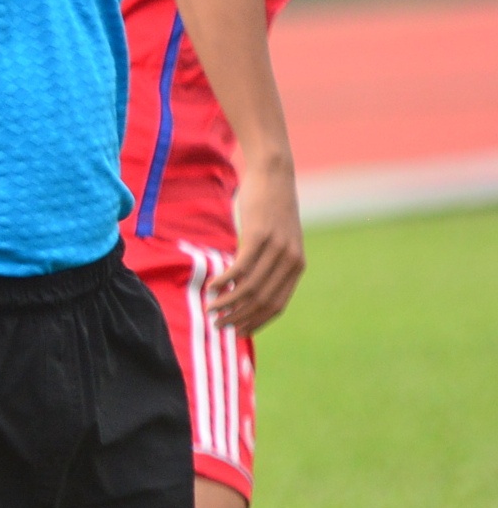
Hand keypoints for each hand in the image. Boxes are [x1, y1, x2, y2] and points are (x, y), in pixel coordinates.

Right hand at [216, 160, 303, 330]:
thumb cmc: (270, 207)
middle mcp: (290, 261)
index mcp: (296, 266)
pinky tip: (211, 286)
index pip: (276, 306)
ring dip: (228, 303)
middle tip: (218, 325)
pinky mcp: (259, 236)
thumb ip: (269, 261)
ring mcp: (276, 249)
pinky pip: (240, 267)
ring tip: (211, 309)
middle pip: (262, 301)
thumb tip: (247, 285)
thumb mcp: (277, 238)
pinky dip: (224, 281)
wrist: (274, 175)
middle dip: (239, 318)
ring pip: (250, 287)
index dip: (255, 322)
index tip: (236, 331)